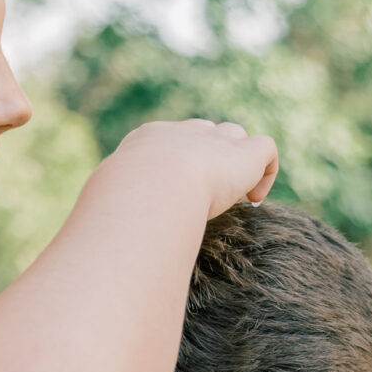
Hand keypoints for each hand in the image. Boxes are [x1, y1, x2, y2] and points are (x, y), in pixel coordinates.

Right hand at [113, 118, 279, 216]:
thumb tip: (105, 239)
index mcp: (147, 139)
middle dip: (209, 158)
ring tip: (234, 198)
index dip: (180, 163)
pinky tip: (253, 200)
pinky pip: (266, 148)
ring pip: (235, 136)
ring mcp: (215, 140)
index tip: (177, 192)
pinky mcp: (244, 153)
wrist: (150, 188)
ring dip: (237, 162)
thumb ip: (117, 213)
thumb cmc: (124, 205)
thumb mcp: (111, 205)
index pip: (171, 139)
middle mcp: (183, 133)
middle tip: (207, 195)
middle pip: (205, 132)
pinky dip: (266, 173)